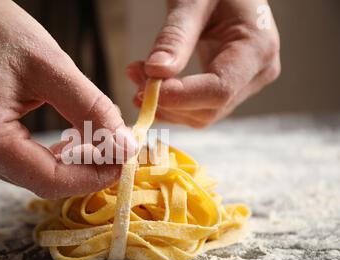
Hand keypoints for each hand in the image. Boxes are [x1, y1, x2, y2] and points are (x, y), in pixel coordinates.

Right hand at [0, 0, 135, 198]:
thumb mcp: (52, 66)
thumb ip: (92, 110)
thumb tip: (125, 146)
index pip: (49, 180)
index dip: (93, 177)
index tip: (123, 160)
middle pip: (43, 181)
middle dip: (86, 168)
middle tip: (117, 146)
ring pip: (35, 175)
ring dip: (72, 162)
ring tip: (98, 137)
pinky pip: (23, 164)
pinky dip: (52, 156)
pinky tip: (71, 138)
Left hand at [128, 0, 280, 127]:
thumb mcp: (193, 1)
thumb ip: (175, 36)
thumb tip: (156, 73)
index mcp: (257, 47)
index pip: (219, 90)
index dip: (181, 97)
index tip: (144, 89)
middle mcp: (258, 72)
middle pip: (210, 108)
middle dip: (168, 101)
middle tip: (134, 75)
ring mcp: (247, 82)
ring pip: (202, 114)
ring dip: (165, 104)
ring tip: (138, 74)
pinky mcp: (231, 86)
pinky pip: (200, 107)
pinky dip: (172, 102)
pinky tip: (150, 83)